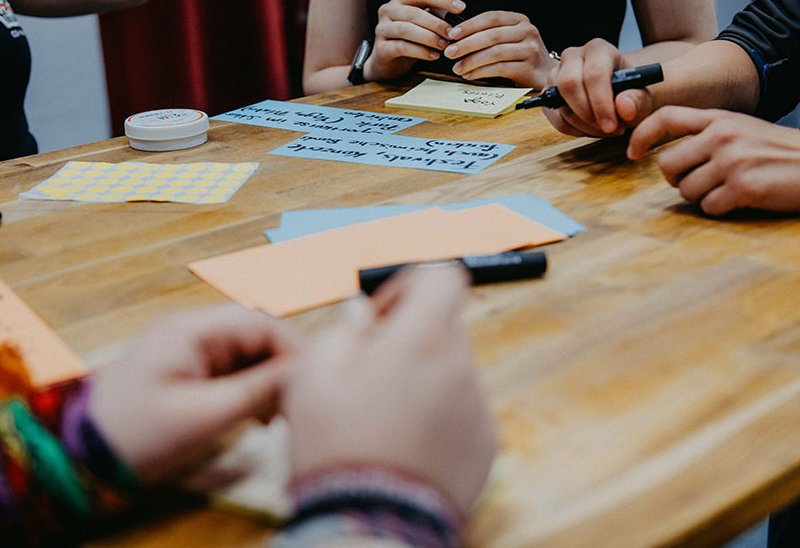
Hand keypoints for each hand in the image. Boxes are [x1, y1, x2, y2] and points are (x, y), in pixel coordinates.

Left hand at [90, 305, 297, 482]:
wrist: (84, 455)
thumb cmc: (140, 433)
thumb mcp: (204, 416)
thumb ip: (257, 391)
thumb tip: (303, 375)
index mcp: (194, 329)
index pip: (263, 323)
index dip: (294, 350)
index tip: (311, 386)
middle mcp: (195, 329)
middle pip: (259, 335)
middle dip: (282, 367)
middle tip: (295, 406)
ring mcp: (191, 348)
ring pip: (249, 353)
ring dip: (268, 380)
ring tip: (275, 417)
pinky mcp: (190, 368)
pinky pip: (234, 369)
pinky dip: (251, 389)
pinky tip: (257, 417)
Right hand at [285, 265, 495, 513]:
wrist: (370, 523)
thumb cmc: (338, 446)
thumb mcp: (315, 373)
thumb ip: (344, 327)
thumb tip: (362, 313)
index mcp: (423, 339)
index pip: (443, 276)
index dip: (411, 283)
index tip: (384, 314)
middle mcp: (461, 367)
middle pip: (444, 326)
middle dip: (410, 337)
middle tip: (369, 372)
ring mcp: (477, 408)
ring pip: (451, 370)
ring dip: (422, 377)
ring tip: (382, 416)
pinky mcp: (484, 445)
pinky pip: (461, 410)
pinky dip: (437, 414)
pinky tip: (403, 441)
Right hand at [365, 0, 465, 81]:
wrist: (388, 61)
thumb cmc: (410, 37)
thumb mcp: (426, 19)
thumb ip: (440, 5)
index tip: (461, 8)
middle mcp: (388, 10)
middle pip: (414, 13)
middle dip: (436, 23)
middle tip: (452, 33)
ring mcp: (382, 29)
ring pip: (406, 30)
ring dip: (429, 38)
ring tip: (444, 45)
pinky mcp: (381, 48)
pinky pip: (402, 47)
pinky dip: (420, 52)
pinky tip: (434, 55)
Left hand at [444, 10, 555, 87]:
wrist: (544, 74)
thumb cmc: (521, 56)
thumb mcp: (507, 38)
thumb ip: (487, 32)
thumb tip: (456, 33)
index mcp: (519, 20)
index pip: (491, 17)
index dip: (470, 25)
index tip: (452, 34)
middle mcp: (526, 31)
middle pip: (492, 35)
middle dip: (467, 44)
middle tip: (450, 52)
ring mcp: (530, 49)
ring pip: (495, 52)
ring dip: (472, 61)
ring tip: (457, 67)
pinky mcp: (529, 67)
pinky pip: (500, 69)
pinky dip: (481, 72)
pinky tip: (470, 75)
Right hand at [543, 38, 649, 135]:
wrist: (619, 96)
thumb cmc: (631, 93)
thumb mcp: (644, 97)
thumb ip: (638, 100)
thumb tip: (624, 107)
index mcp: (598, 49)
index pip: (594, 73)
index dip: (601, 103)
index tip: (612, 125)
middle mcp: (573, 57)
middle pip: (569, 84)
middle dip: (587, 114)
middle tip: (608, 129)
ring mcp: (556, 75)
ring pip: (560, 104)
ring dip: (584, 125)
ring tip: (605, 129)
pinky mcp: (548, 94)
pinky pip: (556, 118)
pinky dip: (574, 130)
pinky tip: (592, 128)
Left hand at [628, 107, 799, 214]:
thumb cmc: (780, 151)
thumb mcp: (742, 129)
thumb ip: (708, 134)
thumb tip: (669, 155)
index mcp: (719, 118)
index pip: (665, 117)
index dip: (641, 136)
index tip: (631, 153)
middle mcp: (722, 135)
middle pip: (666, 164)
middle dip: (677, 179)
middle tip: (700, 181)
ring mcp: (732, 161)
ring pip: (685, 190)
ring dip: (701, 196)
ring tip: (728, 188)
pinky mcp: (743, 187)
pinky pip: (708, 207)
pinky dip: (720, 208)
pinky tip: (741, 198)